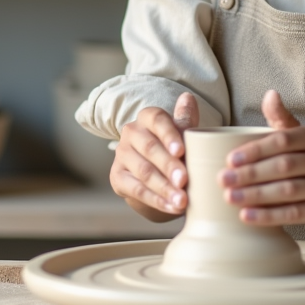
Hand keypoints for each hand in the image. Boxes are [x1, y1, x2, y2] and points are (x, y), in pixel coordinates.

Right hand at [110, 92, 198, 219]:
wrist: (160, 175)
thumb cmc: (176, 149)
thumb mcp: (183, 134)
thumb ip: (186, 119)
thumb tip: (187, 98)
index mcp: (148, 117)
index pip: (157, 120)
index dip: (169, 135)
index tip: (181, 151)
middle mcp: (131, 132)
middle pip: (150, 147)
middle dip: (168, 165)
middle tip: (184, 180)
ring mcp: (121, 155)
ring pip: (144, 171)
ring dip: (164, 187)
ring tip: (182, 200)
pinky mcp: (117, 177)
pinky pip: (137, 190)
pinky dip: (156, 200)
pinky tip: (172, 207)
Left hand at [219, 89, 304, 228]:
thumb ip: (283, 118)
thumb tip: (269, 95)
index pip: (283, 140)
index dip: (255, 150)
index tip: (230, 159)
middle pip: (283, 166)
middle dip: (250, 174)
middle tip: (223, 179)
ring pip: (288, 191)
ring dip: (255, 195)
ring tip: (230, 197)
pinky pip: (294, 214)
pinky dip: (268, 215)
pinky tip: (247, 215)